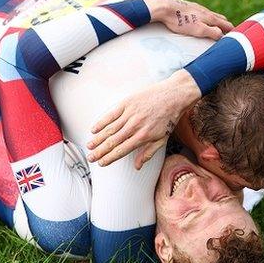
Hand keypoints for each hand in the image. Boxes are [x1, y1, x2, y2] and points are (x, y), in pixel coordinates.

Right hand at [86, 70, 200, 169]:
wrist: (173, 96)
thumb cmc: (169, 118)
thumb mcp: (162, 139)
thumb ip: (148, 153)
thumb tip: (137, 166)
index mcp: (144, 136)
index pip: (122, 150)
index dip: (110, 158)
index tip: (102, 163)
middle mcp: (135, 126)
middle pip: (113, 141)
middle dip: (100, 151)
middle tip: (91, 158)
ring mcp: (130, 114)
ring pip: (110, 129)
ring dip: (98, 139)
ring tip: (89, 146)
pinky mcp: (127, 103)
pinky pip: (111, 114)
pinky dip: (101, 122)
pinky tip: (93, 129)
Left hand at [142, 0, 233, 39]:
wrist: (163, 6)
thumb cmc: (180, 20)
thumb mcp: (198, 30)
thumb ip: (212, 32)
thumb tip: (223, 36)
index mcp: (209, 17)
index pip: (226, 24)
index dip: (232, 31)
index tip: (237, 37)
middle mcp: (205, 11)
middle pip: (220, 18)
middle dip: (226, 25)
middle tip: (230, 33)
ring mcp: (196, 8)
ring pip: (210, 15)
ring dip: (216, 21)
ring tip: (218, 27)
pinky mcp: (187, 7)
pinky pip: (201, 13)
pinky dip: (206, 19)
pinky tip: (201, 21)